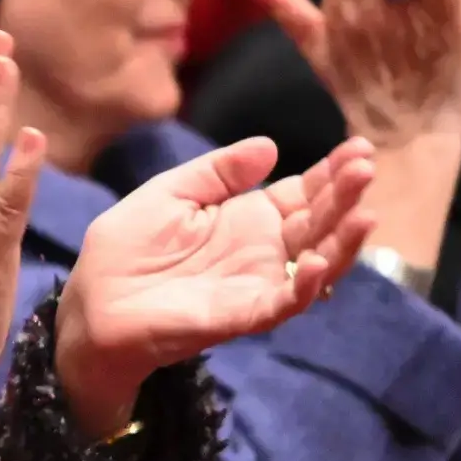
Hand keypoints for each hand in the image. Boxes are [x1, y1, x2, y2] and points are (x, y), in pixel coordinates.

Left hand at [53, 136, 375, 435]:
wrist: (93, 303)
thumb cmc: (126, 250)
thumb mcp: (170, 193)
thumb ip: (218, 172)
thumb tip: (270, 146)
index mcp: (249, 218)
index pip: (304, 193)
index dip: (331, 172)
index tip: (360, 147)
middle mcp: (264, 251)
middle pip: (318, 221)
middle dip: (345, 195)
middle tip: (366, 166)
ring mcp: (258, 283)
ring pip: (317, 262)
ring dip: (343, 239)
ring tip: (364, 210)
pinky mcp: (244, 314)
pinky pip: (285, 303)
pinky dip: (306, 286)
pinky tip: (318, 261)